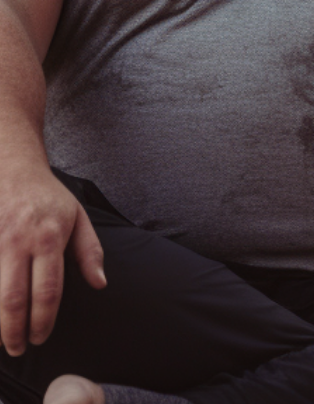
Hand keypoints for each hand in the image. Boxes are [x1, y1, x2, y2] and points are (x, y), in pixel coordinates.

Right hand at [0, 166, 104, 356]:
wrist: (14, 169)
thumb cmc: (49, 198)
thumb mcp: (79, 218)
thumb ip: (89, 252)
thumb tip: (99, 284)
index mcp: (50, 239)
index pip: (48, 290)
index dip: (44, 319)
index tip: (41, 337)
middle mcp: (21, 242)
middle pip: (15, 297)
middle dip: (15, 329)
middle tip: (18, 349)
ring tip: (2, 341)